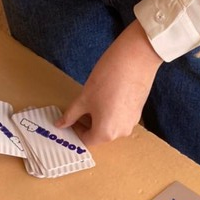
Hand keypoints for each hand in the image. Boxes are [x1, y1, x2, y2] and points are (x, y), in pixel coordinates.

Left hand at [55, 20, 162, 144]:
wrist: (136, 59)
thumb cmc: (108, 79)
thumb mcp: (84, 98)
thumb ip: (71, 114)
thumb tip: (60, 123)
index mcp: (106, 133)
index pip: (86, 139)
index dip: (75, 129)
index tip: (69, 119)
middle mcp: (121, 132)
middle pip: (99, 134)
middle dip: (87, 123)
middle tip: (78, 109)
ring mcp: (131, 122)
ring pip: (110, 126)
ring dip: (99, 118)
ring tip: (92, 100)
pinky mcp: (138, 112)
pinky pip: (120, 117)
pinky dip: (111, 112)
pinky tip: (106, 96)